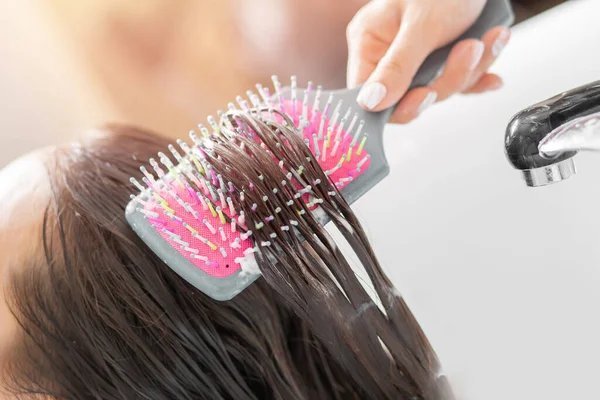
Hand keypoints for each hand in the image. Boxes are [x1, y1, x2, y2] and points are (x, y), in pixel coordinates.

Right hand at [347, 0, 510, 122]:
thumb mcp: (421, 24)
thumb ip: (397, 66)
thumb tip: (371, 103)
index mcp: (369, 42)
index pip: (368, 93)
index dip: (394, 104)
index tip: (422, 97)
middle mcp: (390, 54)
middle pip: (408, 97)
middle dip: (444, 79)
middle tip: (467, 52)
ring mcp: (419, 58)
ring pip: (439, 88)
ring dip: (470, 69)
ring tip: (486, 40)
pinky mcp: (444, 58)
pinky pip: (459, 80)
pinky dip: (480, 71)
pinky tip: (491, 62)